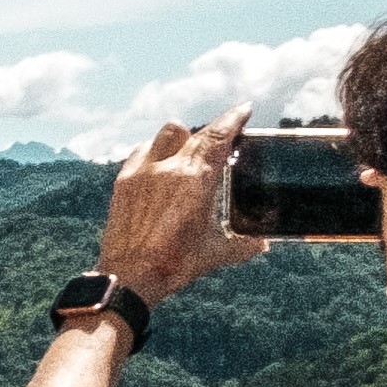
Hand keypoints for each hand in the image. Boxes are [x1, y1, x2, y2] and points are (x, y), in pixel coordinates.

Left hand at [98, 104, 267, 301]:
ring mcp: (143, 171)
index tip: (244, 109)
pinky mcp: (124, 180)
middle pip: (195, 132)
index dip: (233, 119)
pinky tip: (159, 163)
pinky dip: (155, 150)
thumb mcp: (214, 253)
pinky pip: (142, 150)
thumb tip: (262, 244)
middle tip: (223, 138)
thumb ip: (243, 245)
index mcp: (196, 179)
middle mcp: (169, 167)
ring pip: (167, 133)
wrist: (129, 276)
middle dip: (212, 132)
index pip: (218, 136)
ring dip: (182, 136)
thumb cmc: (172, 264)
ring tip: (189, 149)